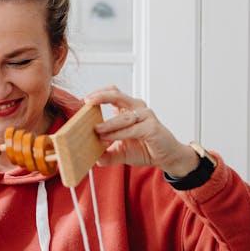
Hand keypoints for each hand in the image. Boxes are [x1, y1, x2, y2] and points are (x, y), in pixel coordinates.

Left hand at [84, 86, 200, 177]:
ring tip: (95, 130)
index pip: (112, 92)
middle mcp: (137, 108)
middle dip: (100, 96)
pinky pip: (132, 129)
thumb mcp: (120, 151)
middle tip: (87, 102)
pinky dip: (118, 133)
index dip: (97, 93)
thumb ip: (106, 153)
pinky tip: (107, 137)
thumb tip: (90, 158)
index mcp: (128, 109)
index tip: (83, 100)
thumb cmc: (145, 149)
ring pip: (123, 115)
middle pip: (117, 94)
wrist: (166, 157)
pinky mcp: (151, 127)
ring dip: (108, 123)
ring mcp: (145, 116)